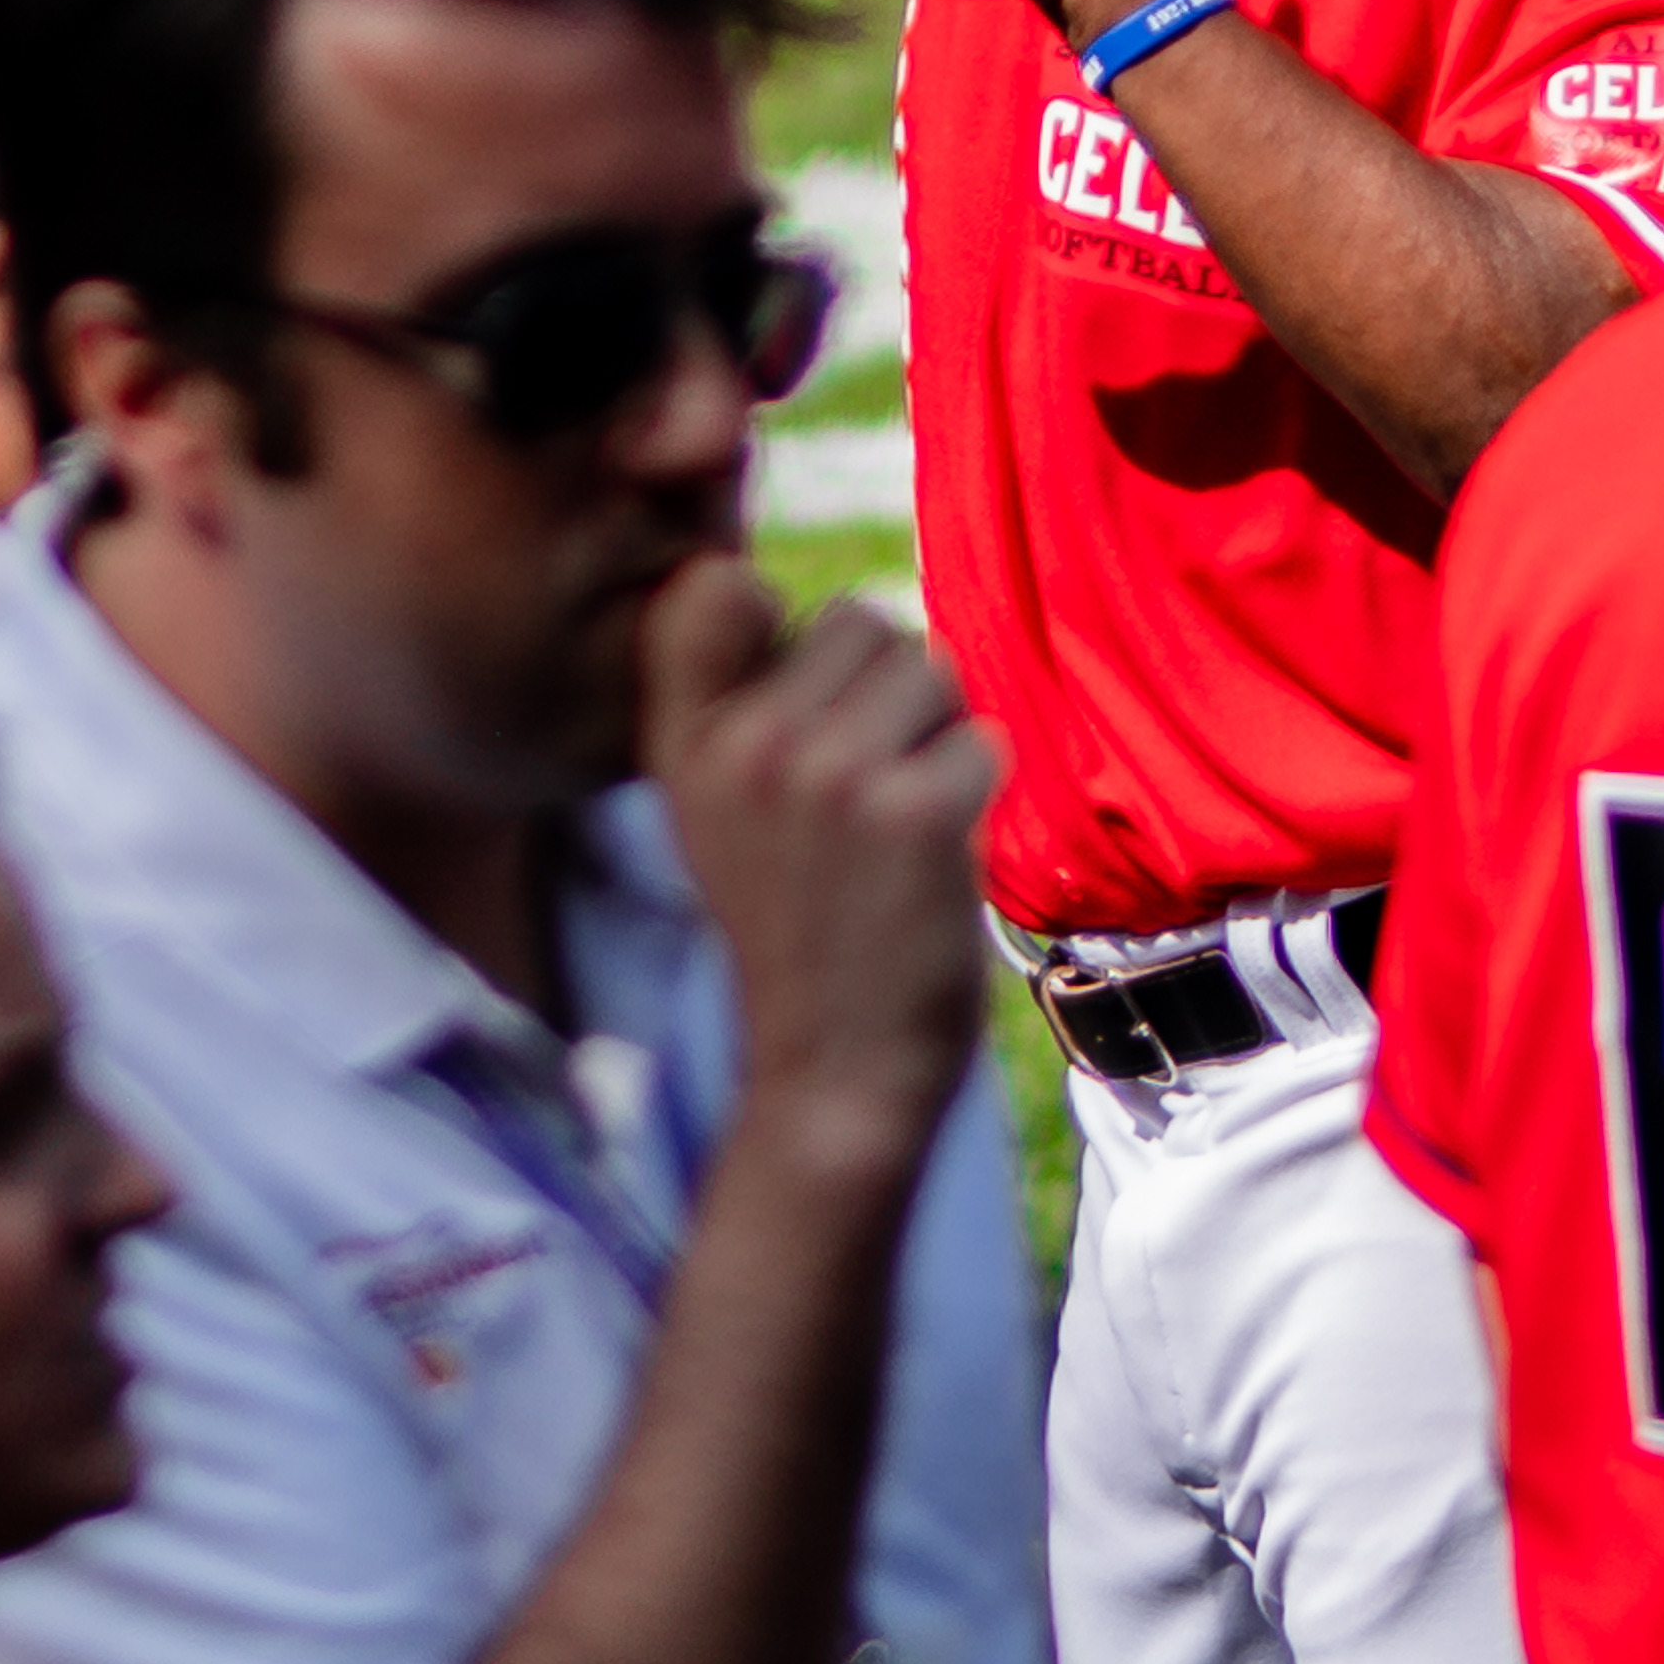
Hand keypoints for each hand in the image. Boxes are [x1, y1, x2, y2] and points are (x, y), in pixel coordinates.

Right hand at [636, 557, 998, 1140]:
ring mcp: (827, 776)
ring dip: (937, 735)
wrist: (833, 1075)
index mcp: (683, 741)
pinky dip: (975, 791)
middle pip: (861, 622)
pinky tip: (933, 856)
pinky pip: (980, 740)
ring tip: (897, 822)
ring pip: (930, 670)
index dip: (776, 620)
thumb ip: (735, 703)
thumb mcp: (713, 812)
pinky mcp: (911, 814)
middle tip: (860, 796)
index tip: (790, 700)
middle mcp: (744, 746)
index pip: (716, 588)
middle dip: (882, 692)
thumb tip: (795, 590)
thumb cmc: (795, 929)